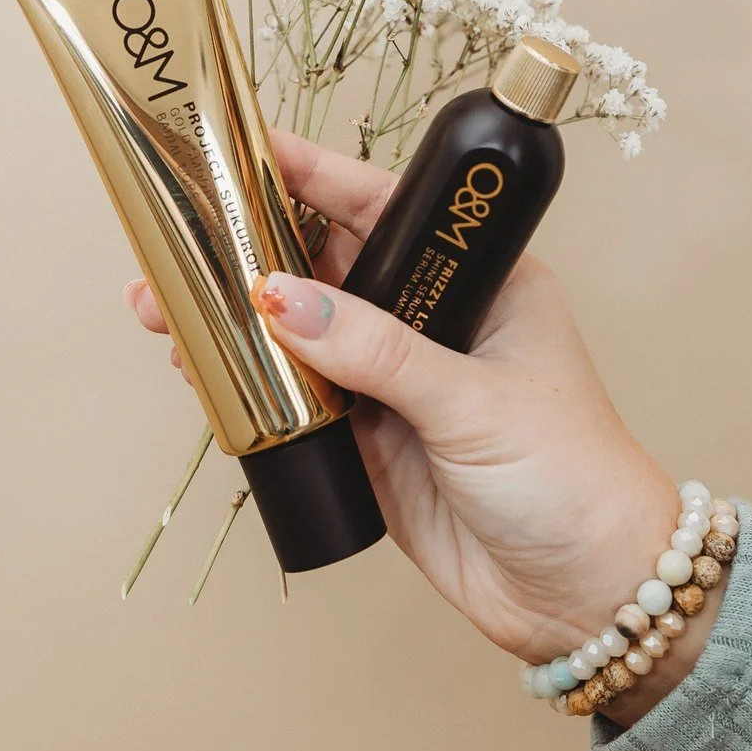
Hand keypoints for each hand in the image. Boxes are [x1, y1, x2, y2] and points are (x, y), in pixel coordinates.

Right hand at [125, 129, 717, 720]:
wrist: (590, 601)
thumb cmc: (573, 482)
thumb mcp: (475, 403)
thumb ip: (378, 352)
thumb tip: (282, 299)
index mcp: (481, 280)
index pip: (386, 207)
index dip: (314, 175)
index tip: (246, 149)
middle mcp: (434, 320)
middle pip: (326, 264)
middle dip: (251, 248)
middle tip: (178, 237)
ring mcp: (397, 382)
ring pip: (300, 330)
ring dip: (235, 317)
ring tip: (162, 306)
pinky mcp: (370, 441)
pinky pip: (296, 396)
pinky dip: (246, 381)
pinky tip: (198, 370)